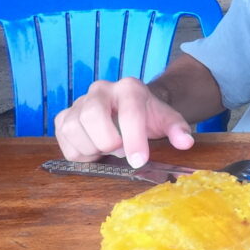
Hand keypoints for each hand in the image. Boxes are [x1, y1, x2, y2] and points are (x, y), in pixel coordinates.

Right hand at [53, 77, 193, 167]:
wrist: (129, 108)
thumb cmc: (148, 115)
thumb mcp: (167, 120)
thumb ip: (178, 129)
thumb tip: (185, 143)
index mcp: (129, 88)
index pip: (129, 112)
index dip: (134, 139)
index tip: (138, 161)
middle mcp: (100, 89)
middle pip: (92, 116)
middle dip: (108, 142)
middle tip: (121, 151)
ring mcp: (79, 102)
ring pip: (73, 129)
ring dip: (93, 148)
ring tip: (109, 149)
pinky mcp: (63, 116)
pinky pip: (63, 141)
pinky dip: (79, 153)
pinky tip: (95, 151)